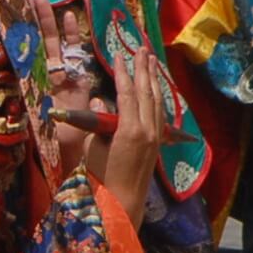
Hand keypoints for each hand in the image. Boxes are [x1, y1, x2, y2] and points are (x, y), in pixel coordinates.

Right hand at [84, 48, 165, 227]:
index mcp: (130, 129)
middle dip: (144, 69)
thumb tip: (100, 102)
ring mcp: (155, 137)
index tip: (118, 56)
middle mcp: (148, 130)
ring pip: (157, 101)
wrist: (122, 202)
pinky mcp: (157, 143)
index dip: (122, 73)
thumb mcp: (94, 147)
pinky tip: (155, 90)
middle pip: (147, 92)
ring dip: (154, 80)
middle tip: (142, 49)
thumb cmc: (102, 177)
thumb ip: (99, 122)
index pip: (127, 93)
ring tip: (152, 61)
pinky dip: (157, 97)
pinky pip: (159, 113)